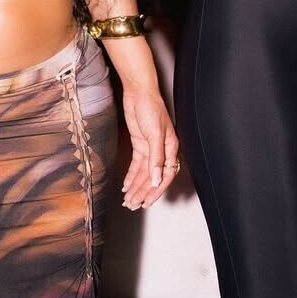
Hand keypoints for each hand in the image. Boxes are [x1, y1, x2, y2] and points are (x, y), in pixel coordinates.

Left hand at [120, 83, 180, 211]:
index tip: (147, 202)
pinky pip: (137, 165)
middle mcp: (161, 151)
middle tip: (134, 205)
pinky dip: (131, 176)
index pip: (165, 176)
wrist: (138, 92)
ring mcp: (150, 148)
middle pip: (153, 177)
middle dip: (143, 192)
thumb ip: (156, 157)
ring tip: (129, 199)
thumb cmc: (151, 108)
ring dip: (136, 187)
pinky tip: (126, 185)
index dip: (156, 191)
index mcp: (170, 149)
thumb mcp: (155, 133)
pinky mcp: (140, 144)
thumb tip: (157, 178)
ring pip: (144, 173)